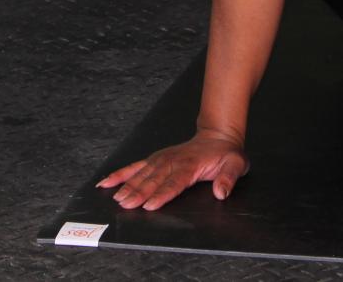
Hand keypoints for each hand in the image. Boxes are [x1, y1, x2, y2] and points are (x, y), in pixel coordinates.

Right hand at [94, 129, 249, 209]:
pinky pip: (135, 166)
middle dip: (139, 192)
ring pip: (142, 174)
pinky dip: (120, 174)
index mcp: (191, 166)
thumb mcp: (236, 164)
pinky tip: (106, 182)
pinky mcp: (155, 159)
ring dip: (128, 186)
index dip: (162, 194)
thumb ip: (229, 178)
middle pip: (154, 180)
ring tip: (116, 198)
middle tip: (125, 204)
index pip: (175, 182)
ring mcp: (162, 159)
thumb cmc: (226, 154)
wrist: (218, 136)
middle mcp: (173, 162)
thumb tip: (221, 192)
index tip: (150, 205)